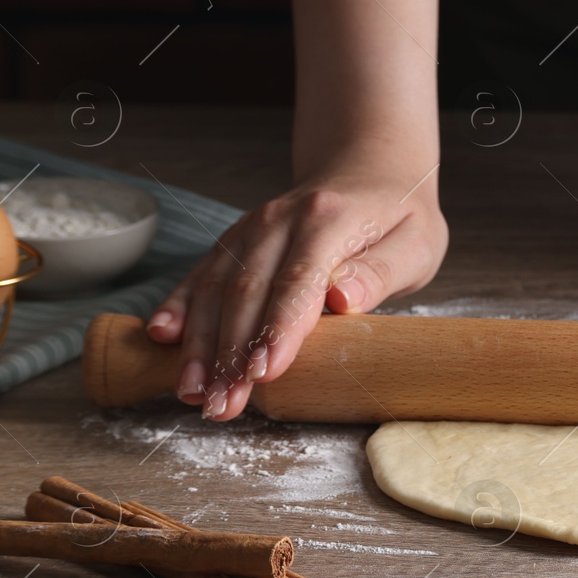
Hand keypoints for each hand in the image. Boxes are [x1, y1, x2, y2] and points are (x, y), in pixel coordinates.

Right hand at [146, 168, 446, 420]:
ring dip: (200, 344)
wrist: (367, 172)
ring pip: (215, 288)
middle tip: (223, 405)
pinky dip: (179, 307)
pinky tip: (162, 339)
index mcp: (328, 220)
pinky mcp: (234, 241)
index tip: (262, 372)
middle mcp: (280, 220)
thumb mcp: (415, 243)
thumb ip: (380, 272)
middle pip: (247, 292)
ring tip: (193, 392)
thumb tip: (344, 300)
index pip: (298, 281)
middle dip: (230, 354)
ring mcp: (251, 229)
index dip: (277, 329)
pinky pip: (200, 274)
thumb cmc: (398, 219)